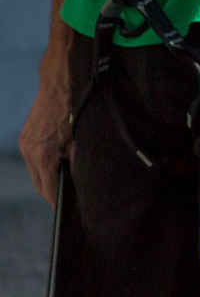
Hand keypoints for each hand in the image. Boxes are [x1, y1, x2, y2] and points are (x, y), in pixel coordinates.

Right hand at [18, 77, 72, 204]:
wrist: (58, 89)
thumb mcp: (79, 140)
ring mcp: (24, 146)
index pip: (48, 188)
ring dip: (45, 179)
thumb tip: (78, 178)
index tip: (64, 207)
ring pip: (33, 172)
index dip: (55, 199)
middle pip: (38, 183)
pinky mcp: (24, 139)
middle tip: (63, 199)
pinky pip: (31, 159)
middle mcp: (29, 153)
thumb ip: (76, 161)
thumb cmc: (73, 113)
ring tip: (60, 183)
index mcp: (44, 156)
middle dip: (50, 192)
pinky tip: (53, 165)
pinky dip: (41, 166)